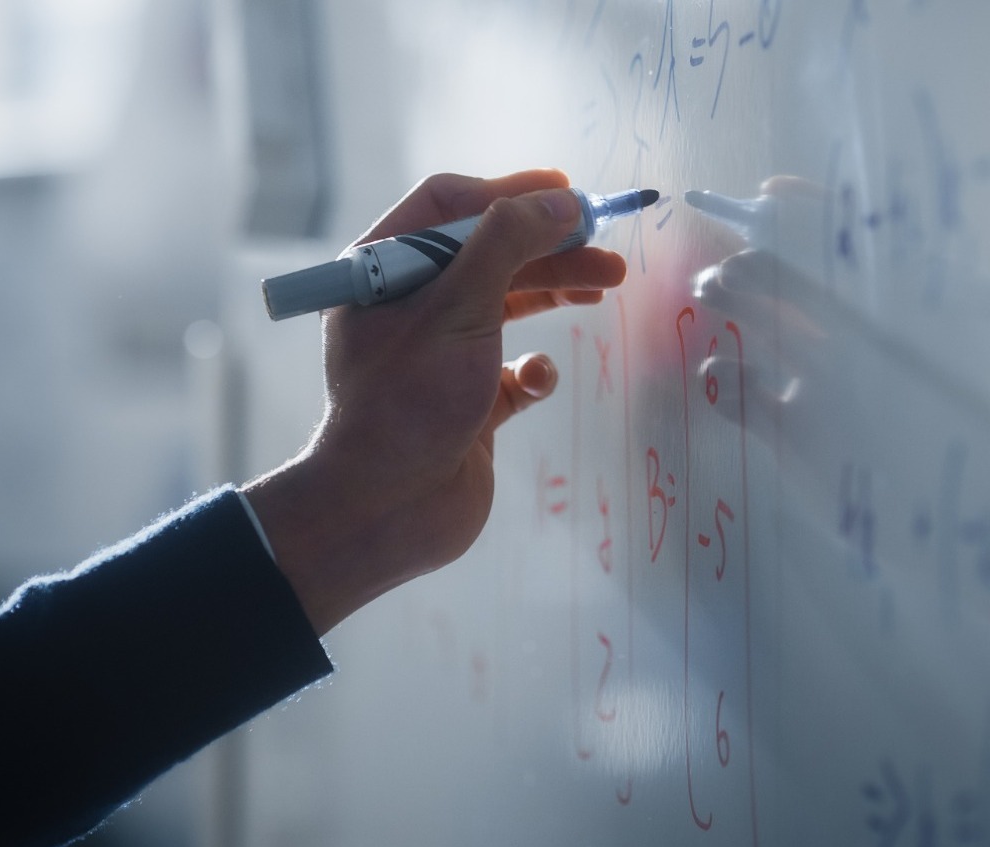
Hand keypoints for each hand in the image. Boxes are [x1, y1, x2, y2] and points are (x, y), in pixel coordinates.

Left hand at [243, 169, 626, 634]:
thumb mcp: (458, 307)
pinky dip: (534, 371)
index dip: (509, 194)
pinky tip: (537, 380)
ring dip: (557, 293)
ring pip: (509, 306)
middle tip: (607, 249)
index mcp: (382, 270)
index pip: (448, 206)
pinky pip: (512, 371)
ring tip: (607, 289)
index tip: (567, 193)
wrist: (387, 510)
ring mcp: (439, 355)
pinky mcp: (468, 403)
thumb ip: (509, 243)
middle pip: (491, 254)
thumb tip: (561, 200)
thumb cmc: (408, 401)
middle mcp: (408, 307)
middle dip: (551, 248)